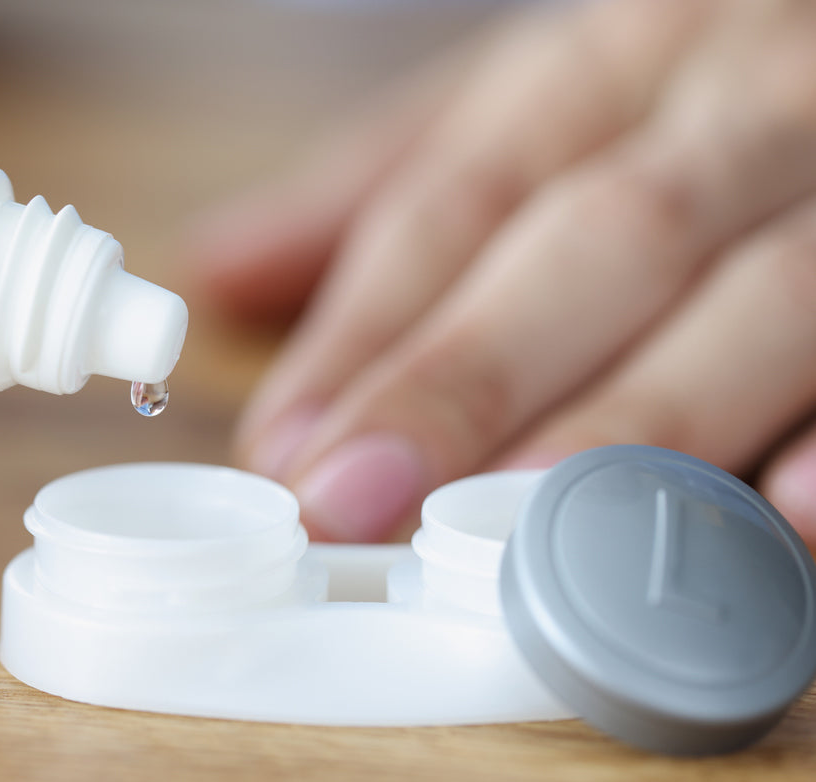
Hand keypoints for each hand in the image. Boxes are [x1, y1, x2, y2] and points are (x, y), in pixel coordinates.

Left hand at [185, 0, 815, 542]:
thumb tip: (222, 268)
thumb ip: (387, 187)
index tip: (284, 448)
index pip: (463, 196)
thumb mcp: (537, 96)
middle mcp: (734, 105)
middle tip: (355, 499)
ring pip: (755, 297)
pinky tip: (791, 516)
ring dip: (634, 421)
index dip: (369, 329)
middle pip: (595, 241)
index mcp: (609, 61)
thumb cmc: (687, 89)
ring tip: (520, 522)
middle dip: (470, 378)